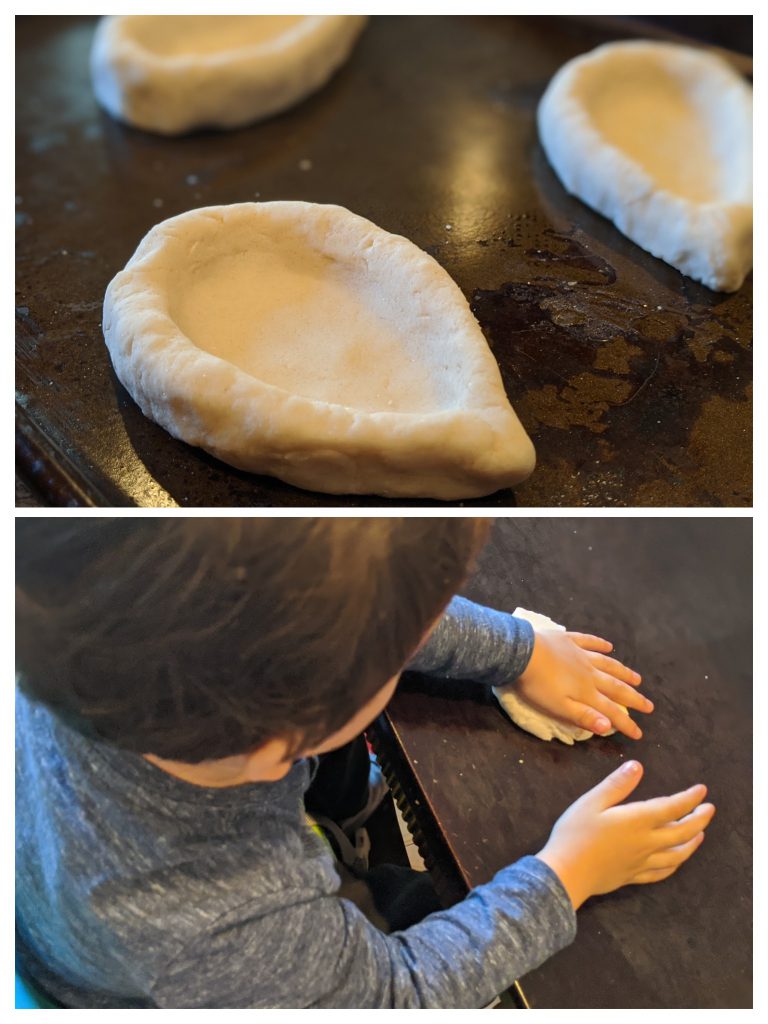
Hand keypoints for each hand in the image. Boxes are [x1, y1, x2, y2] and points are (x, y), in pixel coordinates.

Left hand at [516, 629, 651, 738]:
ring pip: (607, 664)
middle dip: (633, 698)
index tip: (639, 733)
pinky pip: (589, 641)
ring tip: (637, 679)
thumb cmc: (537, 685)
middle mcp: (589, 673)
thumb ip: (584, 716)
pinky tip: (609, 646)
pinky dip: (600, 644)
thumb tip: (609, 727)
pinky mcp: (568, 640)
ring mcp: (580, 654)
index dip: (626, 723)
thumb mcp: (559, 707)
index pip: (611, 711)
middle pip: (616, 687)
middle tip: (649, 706)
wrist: (522, 653)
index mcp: (586, 692)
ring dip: (624, 672)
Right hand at [536, 761, 714, 909]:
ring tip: (700, 834)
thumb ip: (616, 785)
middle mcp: (646, 843)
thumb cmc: (575, 834)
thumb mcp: (591, 802)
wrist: (566, 873)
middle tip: (709, 809)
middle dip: (699, 819)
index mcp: (637, 821)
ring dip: (692, 842)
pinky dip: (674, 864)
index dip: (689, 798)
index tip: (702, 790)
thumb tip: (638, 766)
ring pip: (677, 854)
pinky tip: (676, 861)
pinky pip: (662, 872)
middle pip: (682, 832)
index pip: (672, 807)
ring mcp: (642, 862)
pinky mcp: (633, 876)